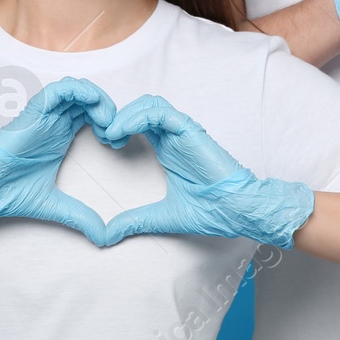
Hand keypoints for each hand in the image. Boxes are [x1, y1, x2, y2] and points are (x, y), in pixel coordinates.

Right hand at [0, 76, 116, 244]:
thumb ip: (80, 216)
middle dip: (108, 109)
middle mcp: (54, 122)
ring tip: (106, 119)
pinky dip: (77, 92)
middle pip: (88, 99)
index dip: (111, 123)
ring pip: (75, 90)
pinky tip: (91, 106)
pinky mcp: (33, 114)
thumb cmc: (9, 191)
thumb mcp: (55, 205)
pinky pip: (57, 91)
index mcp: (61, 135)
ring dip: (96, 98)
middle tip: (116, 131)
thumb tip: (104, 236)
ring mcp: (44, 116)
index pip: (92, 114)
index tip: (118, 143)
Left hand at [97, 95, 314, 248]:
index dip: (119, 126)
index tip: (105, 143)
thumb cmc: (209, 211)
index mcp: (167, 149)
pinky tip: (123, 132)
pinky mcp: (190, 131)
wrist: (235, 210)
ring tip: (111, 133)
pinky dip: (139, 117)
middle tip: (104, 136)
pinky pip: (162, 113)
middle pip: (142, 108)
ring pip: (150, 104)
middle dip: (119, 116)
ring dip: (126, 114)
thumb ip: (135, 221)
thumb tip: (107, 235)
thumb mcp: (160, 217)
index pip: (140, 123)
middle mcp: (173, 136)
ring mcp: (182, 132)